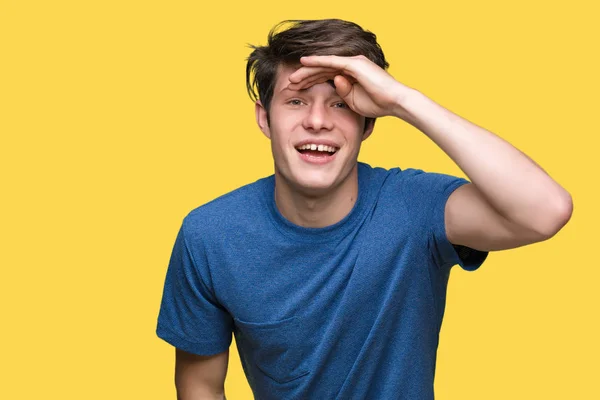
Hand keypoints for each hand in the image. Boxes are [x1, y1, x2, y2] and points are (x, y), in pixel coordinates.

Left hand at [287, 55, 413, 117]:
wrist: (394, 102)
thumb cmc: (378, 104)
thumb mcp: (353, 101)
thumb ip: (342, 92)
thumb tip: (333, 82)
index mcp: (350, 74)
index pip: (325, 76)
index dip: (310, 82)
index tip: (296, 90)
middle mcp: (350, 65)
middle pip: (321, 69)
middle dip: (304, 76)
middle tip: (289, 84)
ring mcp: (352, 62)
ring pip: (323, 65)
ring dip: (307, 71)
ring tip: (292, 78)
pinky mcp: (354, 64)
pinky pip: (331, 61)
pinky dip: (317, 61)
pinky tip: (304, 63)